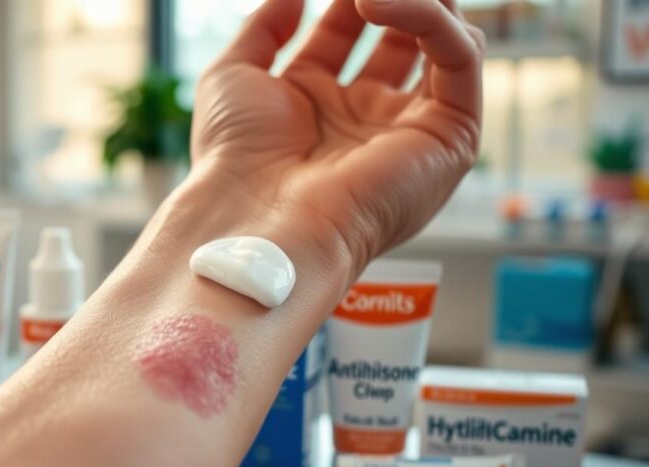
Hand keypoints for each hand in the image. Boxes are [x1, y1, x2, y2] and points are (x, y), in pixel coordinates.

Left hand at [189, 0, 483, 272]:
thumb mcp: (233, 76)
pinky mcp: (448, 138)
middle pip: (403, 31)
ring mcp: (409, 128)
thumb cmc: (235, 160)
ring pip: (446, 38)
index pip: (347, 27)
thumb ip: (264, 27)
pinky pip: (462, 58)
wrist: (257, 216)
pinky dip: (431, 18)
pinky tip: (380, 3)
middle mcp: (367, 116)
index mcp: (318, 104)